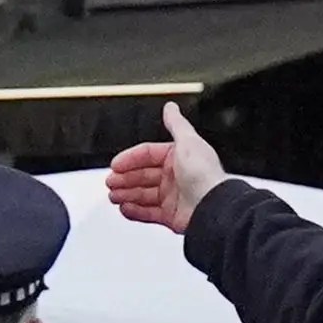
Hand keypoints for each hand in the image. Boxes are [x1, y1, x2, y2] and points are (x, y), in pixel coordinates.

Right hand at [106, 106, 224, 232]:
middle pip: (142, 175)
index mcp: (179, 156)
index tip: (115, 164)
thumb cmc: (204, 174)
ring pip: (142, 194)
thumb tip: (170, 107)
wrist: (212, 206)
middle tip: (110, 181)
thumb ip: (176, 124)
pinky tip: (124, 207)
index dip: (130, 158)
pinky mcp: (171, 215)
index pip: (148, 154)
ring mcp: (173, 196)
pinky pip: (148, 213)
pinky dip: (134, 211)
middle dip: (124, 178)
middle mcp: (176, 176)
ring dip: (126, 194)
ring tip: (113, 195)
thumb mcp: (188, 141)